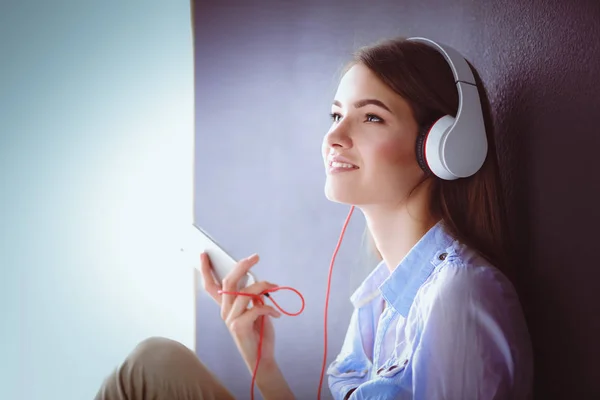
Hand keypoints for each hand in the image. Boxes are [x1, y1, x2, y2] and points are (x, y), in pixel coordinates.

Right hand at [200, 252, 280, 372]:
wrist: (261, 357)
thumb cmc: (258, 332)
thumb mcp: (255, 309)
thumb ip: (252, 296)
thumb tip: (257, 281)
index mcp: (226, 306)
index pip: (210, 285)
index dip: (206, 269)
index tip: (204, 254)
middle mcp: (225, 311)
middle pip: (228, 282)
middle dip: (241, 266)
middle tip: (255, 257)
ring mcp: (230, 319)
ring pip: (244, 292)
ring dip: (262, 286)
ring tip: (274, 286)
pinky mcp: (239, 326)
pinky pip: (255, 308)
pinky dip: (268, 307)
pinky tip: (276, 313)